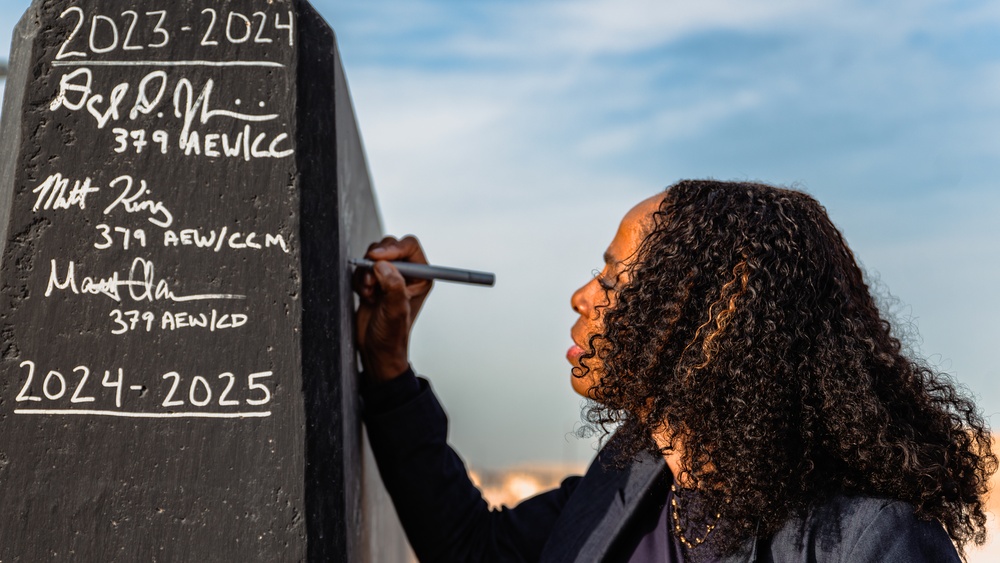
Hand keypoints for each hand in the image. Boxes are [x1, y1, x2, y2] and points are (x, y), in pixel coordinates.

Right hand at [354, 235, 432, 382]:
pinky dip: (359, 279)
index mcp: (421, 277)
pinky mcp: (374, 281)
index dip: (393, 248)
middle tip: (371, 279)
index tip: (377, 257)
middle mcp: (407, 274)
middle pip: (390, 246)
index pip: (410, 247)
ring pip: (373, 256)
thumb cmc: (392, 336)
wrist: (376, 350)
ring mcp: (389, 277)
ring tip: (370, 292)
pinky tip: (365, 295)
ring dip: (366, 272)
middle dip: (376, 260)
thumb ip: (393, 286)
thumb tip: (383, 265)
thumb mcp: (396, 311)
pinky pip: (362, 267)